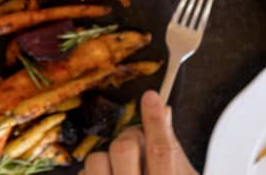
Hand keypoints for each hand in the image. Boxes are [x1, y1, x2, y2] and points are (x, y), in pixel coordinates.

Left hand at [81, 92, 196, 174]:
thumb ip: (171, 151)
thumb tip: (164, 113)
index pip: (161, 151)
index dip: (155, 121)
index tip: (152, 97)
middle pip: (124, 148)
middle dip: (128, 140)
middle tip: (135, 146)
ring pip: (96, 159)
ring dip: (107, 159)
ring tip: (120, 171)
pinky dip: (93, 174)